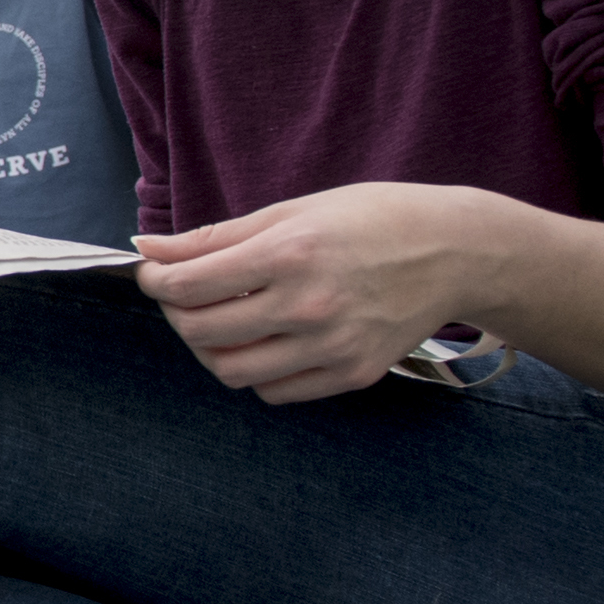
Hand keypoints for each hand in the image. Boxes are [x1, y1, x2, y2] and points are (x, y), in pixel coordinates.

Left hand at [135, 184, 481, 404]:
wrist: (454, 252)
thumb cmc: (371, 220)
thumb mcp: (291, 211)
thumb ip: (215, 237)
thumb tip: (148, 250)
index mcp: (289, 254)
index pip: (188, 286)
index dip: (155, 281)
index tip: (153, 273)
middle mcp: (308, 306)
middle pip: (202, 332)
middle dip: (176, 314)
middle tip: (182, 296)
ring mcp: (331, 347)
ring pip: (231, 371)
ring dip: (209, 348)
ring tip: (217, 321)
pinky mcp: (352, 374)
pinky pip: (274, 391)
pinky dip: (253, 371)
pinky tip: (261, 341)